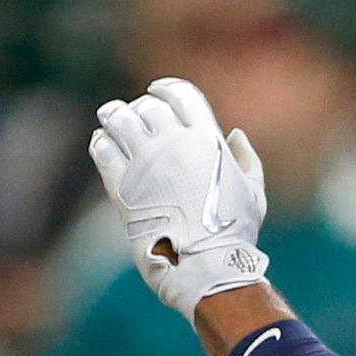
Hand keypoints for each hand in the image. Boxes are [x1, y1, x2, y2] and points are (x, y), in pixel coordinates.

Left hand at [89, 76, 268, 314]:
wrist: (206, 267)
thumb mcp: (255, 193)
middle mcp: (174, 144)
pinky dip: (101, 142)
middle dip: (141, 107)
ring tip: (111, 119)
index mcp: (207, 140)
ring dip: (114, 116)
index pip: (181, 94)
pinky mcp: (122, 187)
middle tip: (135, 114)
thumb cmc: (235, 234)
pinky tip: (103, 145)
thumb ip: (247, 159)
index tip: (157, 90)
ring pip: (119, 121)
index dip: (166, 88)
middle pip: (148, 107)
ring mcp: (145, 164)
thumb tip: (235, 135)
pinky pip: (103, 150)